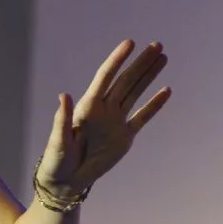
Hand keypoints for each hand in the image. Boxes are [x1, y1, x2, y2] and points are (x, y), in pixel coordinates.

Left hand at [37, 40, 171, 196]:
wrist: (67, 180)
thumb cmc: (56, 159)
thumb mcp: (58, 139)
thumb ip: (62, 118)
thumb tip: (64, 95)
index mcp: (87, 106)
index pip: (105, 76)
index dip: (117, 59)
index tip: (129, 43)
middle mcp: (103, 109)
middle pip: (125, 80)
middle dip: (141, 63)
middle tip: (157, 45)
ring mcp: (115, 121)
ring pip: (135, 92)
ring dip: (149, 76)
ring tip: (162, 57)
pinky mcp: (125, 136)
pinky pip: (142, 117)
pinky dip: (154, 105)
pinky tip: (166, 90)